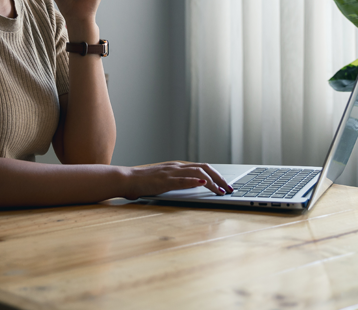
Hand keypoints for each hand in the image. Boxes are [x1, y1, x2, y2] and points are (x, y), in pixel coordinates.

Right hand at [120, 162, 234, 199]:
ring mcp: (171, 172)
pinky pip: (181, 179)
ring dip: (211, 182)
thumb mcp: (167, 180)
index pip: (203, 168)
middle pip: (204, 168)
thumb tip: (196, 186)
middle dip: (219, 178)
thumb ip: (180, 181)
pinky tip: (202, 184)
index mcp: (178, 166)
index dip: (217, 175)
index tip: (226, 185)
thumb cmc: (145, 182)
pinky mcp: (164, 180)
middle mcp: (177, 167)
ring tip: (220, 190)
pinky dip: (194, 181)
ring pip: (196, 173)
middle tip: (229, 189)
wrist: (128, 179)